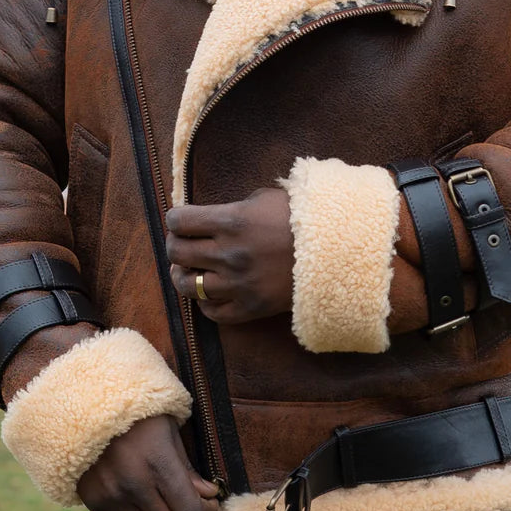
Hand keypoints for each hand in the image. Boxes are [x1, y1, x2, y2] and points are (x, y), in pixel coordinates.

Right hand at [76, 415, 220, 510]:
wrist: (88, 404)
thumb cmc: (137, 411)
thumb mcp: (169, 430)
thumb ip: (186, 468)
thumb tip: (207, 496)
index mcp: (157, 461)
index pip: (189, 510)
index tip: (214, 508)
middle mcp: (133, 485)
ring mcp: (111, 497)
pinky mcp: (95, 502)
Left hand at [166, 186, 294, 323]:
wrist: (335, 250)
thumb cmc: (300, 218)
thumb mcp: (264, 198)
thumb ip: (231, 207)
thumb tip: (205, 216)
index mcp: (232, 221)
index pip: (179, 221)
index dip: (175, 219)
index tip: (180, 220)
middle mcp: (229, 253)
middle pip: (177, 252)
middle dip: (175, 244)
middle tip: (181, 242)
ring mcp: (238, 284)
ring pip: (187, 285)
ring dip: (183, 274)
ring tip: (189, 268)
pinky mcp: (250, 308)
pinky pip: (211, 312)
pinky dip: (205, 302)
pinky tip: (210, 290)